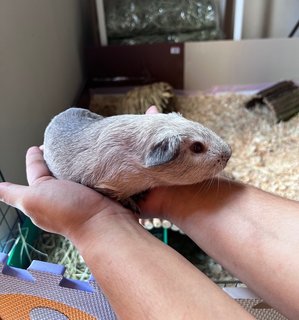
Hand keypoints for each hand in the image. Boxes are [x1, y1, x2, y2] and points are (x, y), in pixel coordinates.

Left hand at [0, 146, 132, 237]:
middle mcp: (59, 195)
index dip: (34, 157)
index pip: (35, 171)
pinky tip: (90, 160)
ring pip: (71, 173)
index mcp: (41, 196)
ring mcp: (78, 193)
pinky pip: (87, 175)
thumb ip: (13, 193)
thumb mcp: (33, 200)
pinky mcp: (94, 191)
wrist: (102, 221)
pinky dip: (86, 167)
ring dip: (71, 161)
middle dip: (53, 156)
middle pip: (54, 170)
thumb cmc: (67, 210)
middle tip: (59, 143)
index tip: (37, 146)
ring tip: (75, 147)